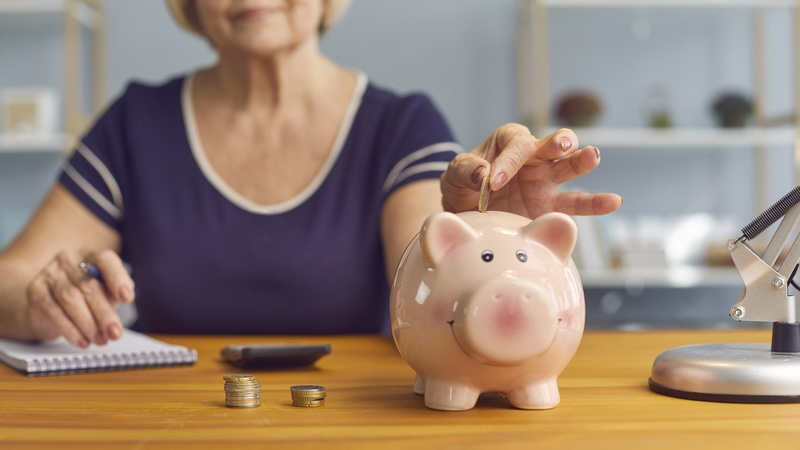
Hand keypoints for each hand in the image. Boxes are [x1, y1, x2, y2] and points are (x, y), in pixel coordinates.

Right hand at [25, 249, 135, 347]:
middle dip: (105, 313)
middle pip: (89, 286)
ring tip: (101, 340)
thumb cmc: (84, 298)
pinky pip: (54, 312)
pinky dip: (71, 330)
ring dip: (88, 324)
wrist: (48, 307)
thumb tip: (125, 298)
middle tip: (115, 333)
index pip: (105, 260)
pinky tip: (83, 341)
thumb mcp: (104, 294)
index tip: (127, 298)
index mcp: (90, 256)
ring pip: (71, 299)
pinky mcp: (36, 291)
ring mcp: (50, 274)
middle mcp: (68, 260)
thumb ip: (113, 294)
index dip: (118, 278)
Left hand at [440, 123, 622, 217]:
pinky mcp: (552, 205)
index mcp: (510, 142)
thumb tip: (483, 174)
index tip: (492, 182)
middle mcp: (534, 157)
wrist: (469, 215)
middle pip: (553, 143)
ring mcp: (546, 180)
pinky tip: (614, 201)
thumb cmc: (463, 186)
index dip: (507, 162)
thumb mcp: (454, 175)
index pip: (516, 145)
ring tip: (592, 156)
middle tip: (560, 145)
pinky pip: (577, 204)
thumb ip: (464, 169)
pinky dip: (596, 204)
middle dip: (557, 142)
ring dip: (581, 160)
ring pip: (570, 166)